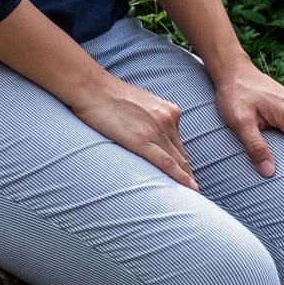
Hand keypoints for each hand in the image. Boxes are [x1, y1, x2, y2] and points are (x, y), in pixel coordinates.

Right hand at [69, 73, 199, 191]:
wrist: (91, 87)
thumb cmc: (109, 95)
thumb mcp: (141, 103)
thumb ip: (152, 118)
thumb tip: (150, 133)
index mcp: (169, 111)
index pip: (179, 143)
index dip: (184, 161)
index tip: (188, 175)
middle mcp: (168, 120)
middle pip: (181, 154)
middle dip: (188, 173)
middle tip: (192, 190)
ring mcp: (156, 130)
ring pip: (177, 160)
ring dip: (185, 178)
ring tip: (192, 196)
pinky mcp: (141, 140)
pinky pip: (166, 162)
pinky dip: (179, 176)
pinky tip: (189, 187)